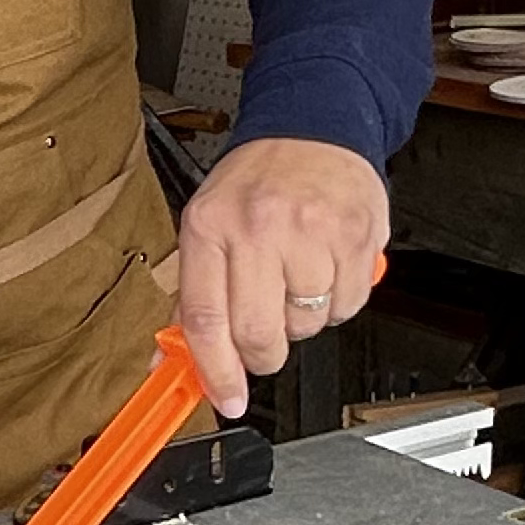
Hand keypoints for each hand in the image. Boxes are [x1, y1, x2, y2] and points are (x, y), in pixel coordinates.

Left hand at [177, 139, 387, 418]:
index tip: (225, 397)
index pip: (203, 318)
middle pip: (256, 334)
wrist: (314, 126)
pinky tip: (325, 269)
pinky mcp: (355, 237)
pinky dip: (336, 305)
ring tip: (296, 281)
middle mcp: (257, 227)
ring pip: (306, 326)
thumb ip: (191, 296)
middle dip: (261, 355)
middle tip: (264, 342)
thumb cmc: (256, 181)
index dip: (213, 371)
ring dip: (301, 322)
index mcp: (210, 225)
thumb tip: (169, 360)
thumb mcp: (207, 224)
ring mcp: (310, 232)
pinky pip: (346, 308)